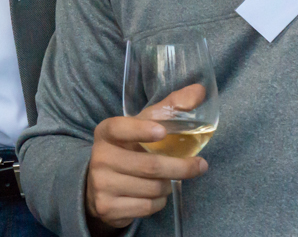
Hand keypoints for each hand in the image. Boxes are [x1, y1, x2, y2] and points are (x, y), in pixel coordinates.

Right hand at [84, 100, 208, 230]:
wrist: (97, 186)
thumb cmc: (128, 149)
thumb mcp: (143, 127)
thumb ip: (170, 108)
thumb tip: (200, 90)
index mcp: (106, 132)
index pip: (120, 128)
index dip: (140, 130)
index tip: (162, 131)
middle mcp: (99, 156)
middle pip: (149, 166)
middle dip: (181, 168)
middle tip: (200, 166)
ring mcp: (101, 183)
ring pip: (152, 188)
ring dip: (168, 185)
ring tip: (166, 180)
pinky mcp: (107, 206)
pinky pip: (147, 206)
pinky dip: (158, 202)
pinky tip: (152, 194)